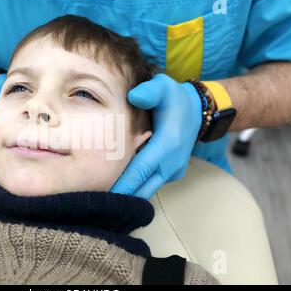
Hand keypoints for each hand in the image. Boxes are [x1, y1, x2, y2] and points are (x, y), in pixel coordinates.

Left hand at [111, 73, 201, 198]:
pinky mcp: (171, 174)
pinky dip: (136, 188)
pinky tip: (116, 187)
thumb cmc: (173, 98)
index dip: (123, 184)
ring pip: (147, 190)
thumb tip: (134, 97)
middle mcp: (172, 163)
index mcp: (168, 145)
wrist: (196, 111)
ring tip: (101, 200)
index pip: (141, 170)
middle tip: (94, 203)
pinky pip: (151, 185)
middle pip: (142, 188)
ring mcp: (173, 172)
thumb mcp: (163, 87)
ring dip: (127, 194)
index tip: (103, 196)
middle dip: (120, 196)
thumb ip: (149, 91)